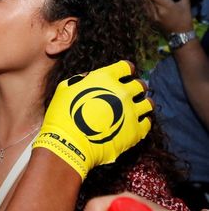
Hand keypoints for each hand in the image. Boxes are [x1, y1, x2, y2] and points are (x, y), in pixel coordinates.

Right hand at [32, 61, 152, 179]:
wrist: (68, 144)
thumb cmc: (62, 115)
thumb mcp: (64, 89)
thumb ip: (80, 80)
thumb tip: (89, 78)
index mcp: (105, 78)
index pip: (125, 67)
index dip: (126, 70)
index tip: (124, 75)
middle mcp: (122, 92)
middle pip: (140, 85)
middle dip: (136, 87)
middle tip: (128, 94)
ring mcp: (131, 112)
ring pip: (149, 103)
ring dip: (143, 103)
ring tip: (135, 109)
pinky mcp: (136, 131)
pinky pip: (147, 123)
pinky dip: (143, 122)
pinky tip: (135, 123)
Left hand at [149, 0, 193, 34]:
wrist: (180, 34)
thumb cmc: (184, 19)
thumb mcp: (186, 5)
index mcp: (166, 6)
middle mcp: (158, 11)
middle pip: (148, 0)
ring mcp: (153, 17)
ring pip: (146, 6)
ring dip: (146, 2)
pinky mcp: (152, 21)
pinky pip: (146, 12)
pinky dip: (146, 8)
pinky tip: (148, 5)